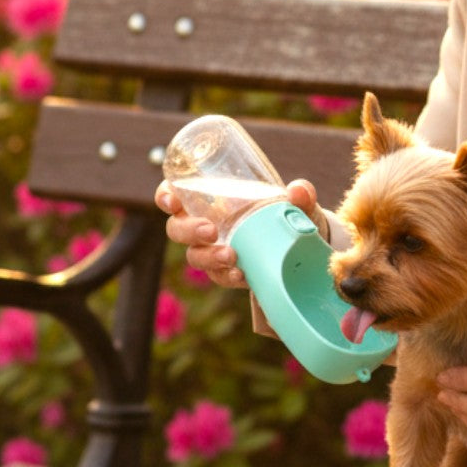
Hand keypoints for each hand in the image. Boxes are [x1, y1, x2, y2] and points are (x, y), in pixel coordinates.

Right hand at [154, 178, 325, 289]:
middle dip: (188, 230)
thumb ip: (300, 194)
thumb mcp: (296, 201)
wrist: (300, 242)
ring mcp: (213, 248)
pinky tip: (242, 276)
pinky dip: (227, 276)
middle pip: (177, 228)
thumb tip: (298, 190)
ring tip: (232, 256)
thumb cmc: (287, 210)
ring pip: (194, 255)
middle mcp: (204, 222)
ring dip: (208, 257)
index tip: (173, 201)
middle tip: (211, 231)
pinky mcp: (226, 269)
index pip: (175, 192)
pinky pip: (217, 276)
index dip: (165, 195)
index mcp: (210, 197)